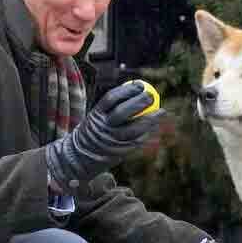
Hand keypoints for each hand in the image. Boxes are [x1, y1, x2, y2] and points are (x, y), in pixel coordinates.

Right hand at [45, 81, 164, 189]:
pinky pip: (136, 141)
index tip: (140, 84)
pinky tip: (154, 127)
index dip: (127, 90)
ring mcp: (110, 141)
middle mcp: (102, 127)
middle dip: (139, 102)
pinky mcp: (119, 153)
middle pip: (122, 112)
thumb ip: (112, 107)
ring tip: (161, 112)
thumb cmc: (94, 131)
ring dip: (150, 120)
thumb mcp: (96, 117)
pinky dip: (147, 134)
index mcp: (95, 115)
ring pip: (133, 129)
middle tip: (151, 95)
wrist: (80, 157)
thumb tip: (136, 89)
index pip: (111, 99)